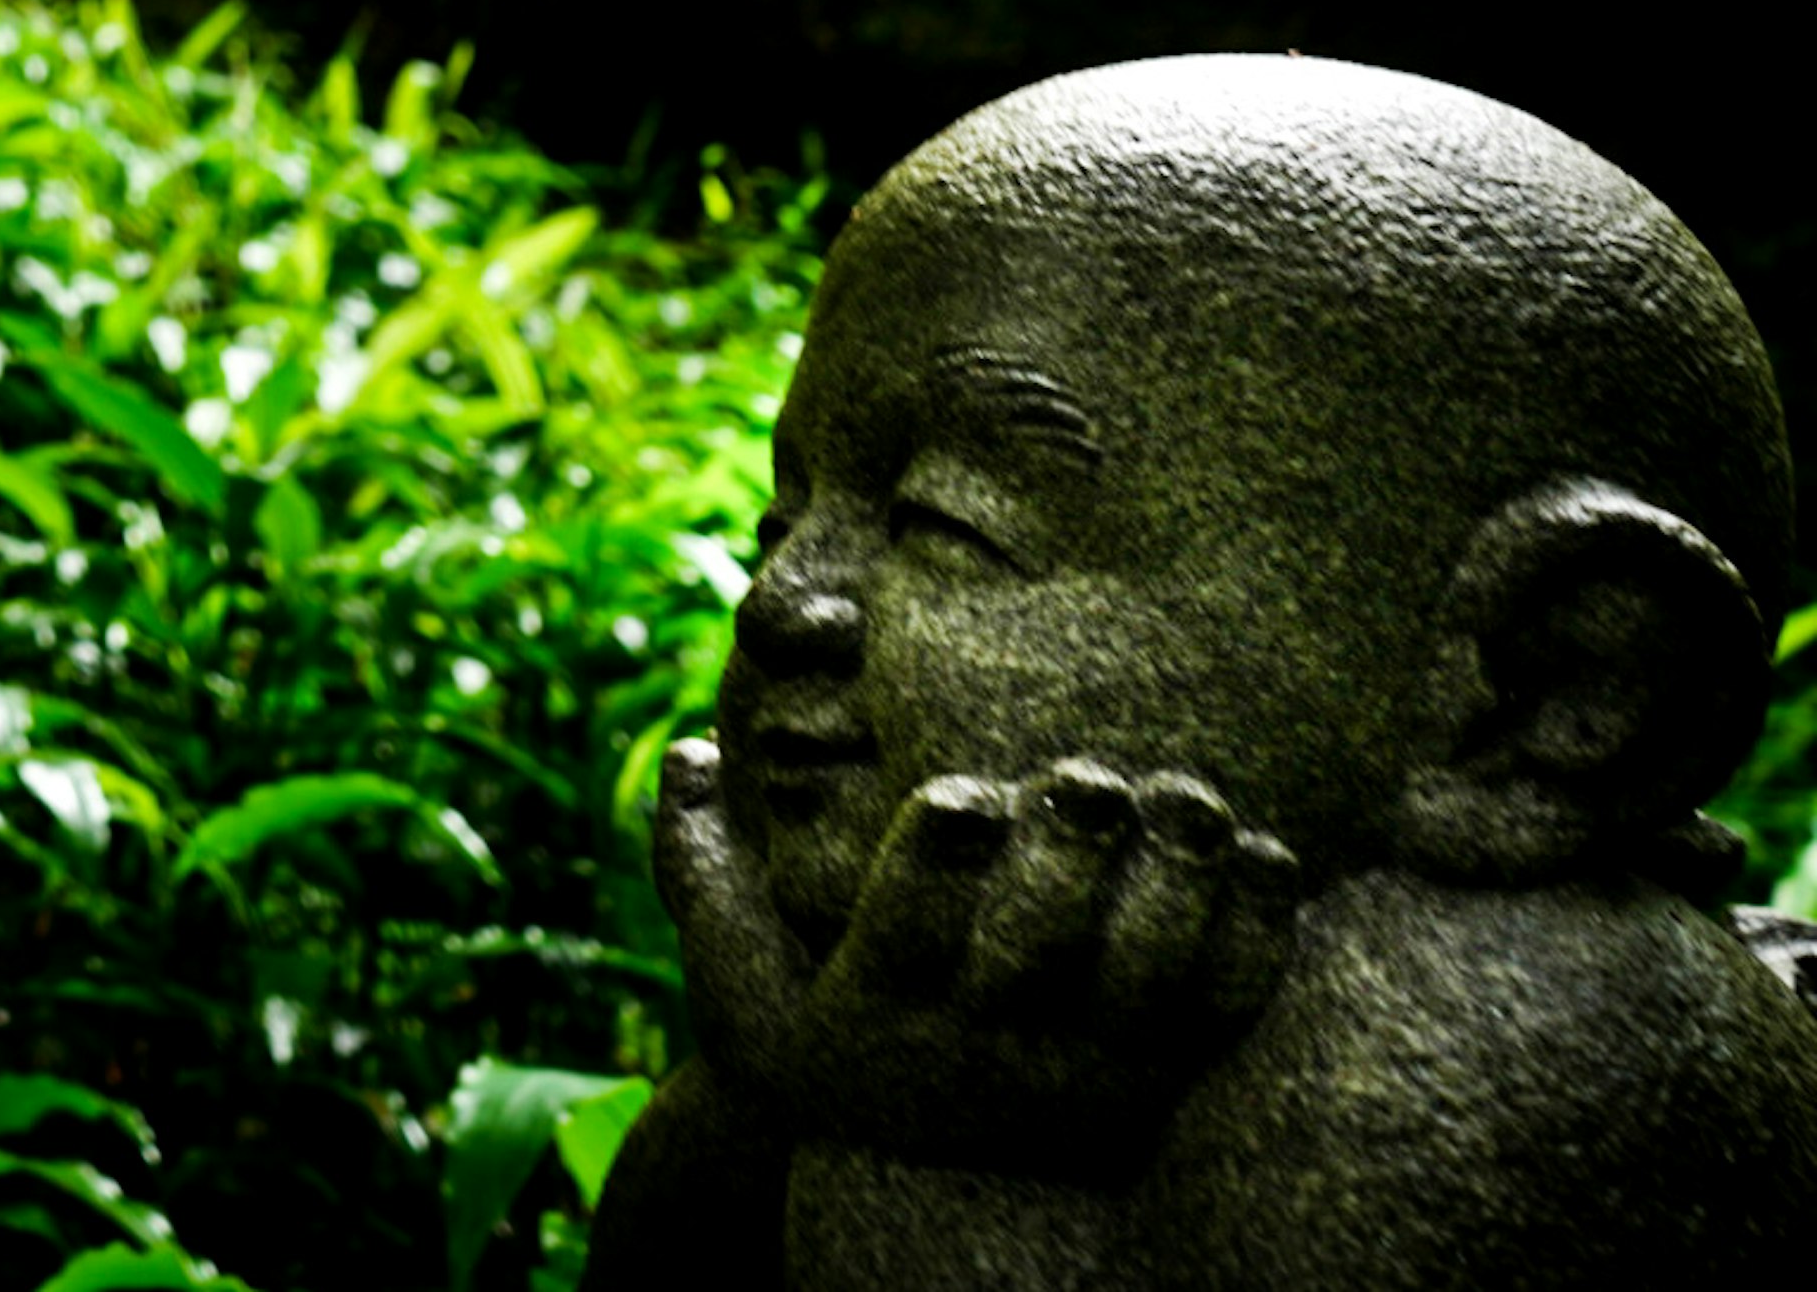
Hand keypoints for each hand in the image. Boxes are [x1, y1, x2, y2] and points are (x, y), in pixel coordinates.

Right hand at [656, 741, 1298, 1174]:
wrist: (941, 1192)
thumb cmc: (830, 1047)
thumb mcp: (738, 984)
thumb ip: (700, 865)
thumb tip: (690, 751)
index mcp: (875, 1007)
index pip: (902, 929)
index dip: (934, 859)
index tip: (960, 789)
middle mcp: (983, 1050)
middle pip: (1039, 945)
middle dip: (1070, 853)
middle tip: (1089, 775)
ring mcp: (1085, 1072)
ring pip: (1150, 970)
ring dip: (1177, 876)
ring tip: (1184, 796)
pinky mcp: (1166, 1081)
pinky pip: (1228, 1002)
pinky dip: (1252, 926)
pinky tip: (1255, 850)